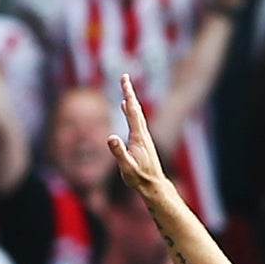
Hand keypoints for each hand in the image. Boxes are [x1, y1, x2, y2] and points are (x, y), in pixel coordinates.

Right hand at [105, 74, 171, 201]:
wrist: (154, 186)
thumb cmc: (139, 178)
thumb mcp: (126, 167)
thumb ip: (119, 152)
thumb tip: (111, 137)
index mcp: (138, 137)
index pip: (132, 112)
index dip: (128, 95)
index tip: (125, 81)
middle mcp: (143, 134)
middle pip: (135, 109)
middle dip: (129, 92)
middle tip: (124, 77)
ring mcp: (143, 137)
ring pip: (136, 113)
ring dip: (129, 99)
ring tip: (124, 87)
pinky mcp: (141, 141)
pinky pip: (134, 120)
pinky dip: (129, 110)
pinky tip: (124, 107)